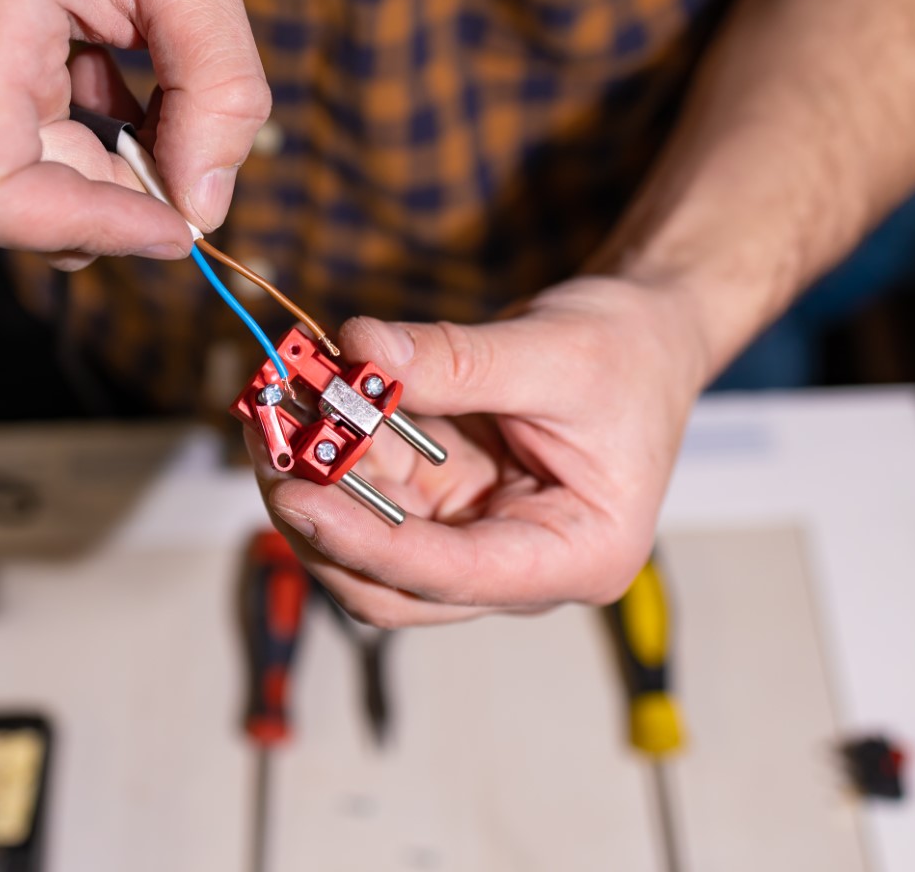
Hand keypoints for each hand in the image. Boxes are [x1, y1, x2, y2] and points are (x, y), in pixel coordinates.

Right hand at [0, 0, 268, 268]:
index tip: (171, 222)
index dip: (85, 227)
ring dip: (104, 172)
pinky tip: (100, 83)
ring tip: (131, 82)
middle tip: (179, 136)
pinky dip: (83, 152)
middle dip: (117, 197)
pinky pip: (20, 169)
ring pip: (25, 198)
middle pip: (16, 211)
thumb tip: (204, 205)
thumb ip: (219, 86)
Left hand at [247, 277, 712, 626]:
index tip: (298, 498)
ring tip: (270, 408)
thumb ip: (455, 361)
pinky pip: (376, 488)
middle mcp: (520, 566)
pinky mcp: (447, 499)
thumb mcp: (553, 353)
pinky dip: (335, 446)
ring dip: (315, 478)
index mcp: (575, 557)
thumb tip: (359, 351)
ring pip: (371, 538)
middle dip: (321, 519)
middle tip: (267, 442)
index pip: (452, 576)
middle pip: (394, 581)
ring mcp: (476, 535)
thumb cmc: (630, 353)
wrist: (647, 333)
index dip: (368, 544)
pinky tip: (300, 397)